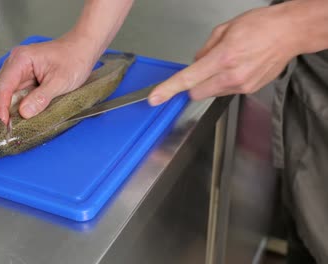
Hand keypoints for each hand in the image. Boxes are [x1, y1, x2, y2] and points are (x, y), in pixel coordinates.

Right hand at [0, 35, 97, 122]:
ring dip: (4, 109)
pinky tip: (16, 117)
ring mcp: (17, 71)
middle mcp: (14, 64)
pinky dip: (12, 106)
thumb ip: (41, 97)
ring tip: (10, 125)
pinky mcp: (23, 79)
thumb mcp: (60, 81)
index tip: (4, 122)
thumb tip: (24, 112)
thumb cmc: (74, 59)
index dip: (0, 106)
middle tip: (5, 128)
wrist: (82, 49)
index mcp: (21, 59)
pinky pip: (12, 94)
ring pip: (1, 93)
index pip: (3, 86)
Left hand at [148, 3, 303, 104]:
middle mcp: (232, 76)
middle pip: (197, 92)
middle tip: (205, 68)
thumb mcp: (224, 29)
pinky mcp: (249, 90)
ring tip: (228, 63)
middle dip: (194, 84)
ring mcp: (242, 86)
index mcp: (223, 58)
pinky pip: (227, 91)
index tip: (155, 98)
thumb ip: (205, 50)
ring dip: (211, 82)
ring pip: (212, 93)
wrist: (290, 33)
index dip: (169, 89)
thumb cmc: (261, 26)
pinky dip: (225, 83)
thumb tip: (195, 64)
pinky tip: (238, 67)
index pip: (188, 79)